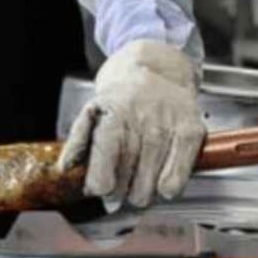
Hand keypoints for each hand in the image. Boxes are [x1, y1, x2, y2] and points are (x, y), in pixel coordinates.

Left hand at [59, 40, 204, 207]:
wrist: (158, 67)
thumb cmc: (124, 93)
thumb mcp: (92, 110)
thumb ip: (77, 142)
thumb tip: (66, 168)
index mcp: (114, 118)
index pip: (103, 179)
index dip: (99, 188)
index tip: (100, 185)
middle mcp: (144, 124)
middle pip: (127, 188)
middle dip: (120, 191)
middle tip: (120, 178)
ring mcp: (169, 130)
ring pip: (150, 190)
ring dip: (141, 190)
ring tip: (138, 174)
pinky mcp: (191, 134)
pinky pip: (175, 183)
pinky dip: (166, 187)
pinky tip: (159, 174)